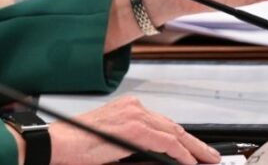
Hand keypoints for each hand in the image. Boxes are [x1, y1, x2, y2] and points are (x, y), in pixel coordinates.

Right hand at [49, 96, 219, 164]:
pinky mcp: (135, 130)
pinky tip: (190, 162)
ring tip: (208, 159)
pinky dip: (183, 153)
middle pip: (172, 126)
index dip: (182, 137)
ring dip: (194, 148)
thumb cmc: (75, 145)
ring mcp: (135, 116)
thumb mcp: (110, 142)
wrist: (57, 144)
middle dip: (194, 143)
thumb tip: (155, 155)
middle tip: (210, 155)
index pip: (162, 123)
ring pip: (175, 133)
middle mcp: (132, 107)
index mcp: (126, 107)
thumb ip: (132, 143)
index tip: (194, 149)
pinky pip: (168, 143)